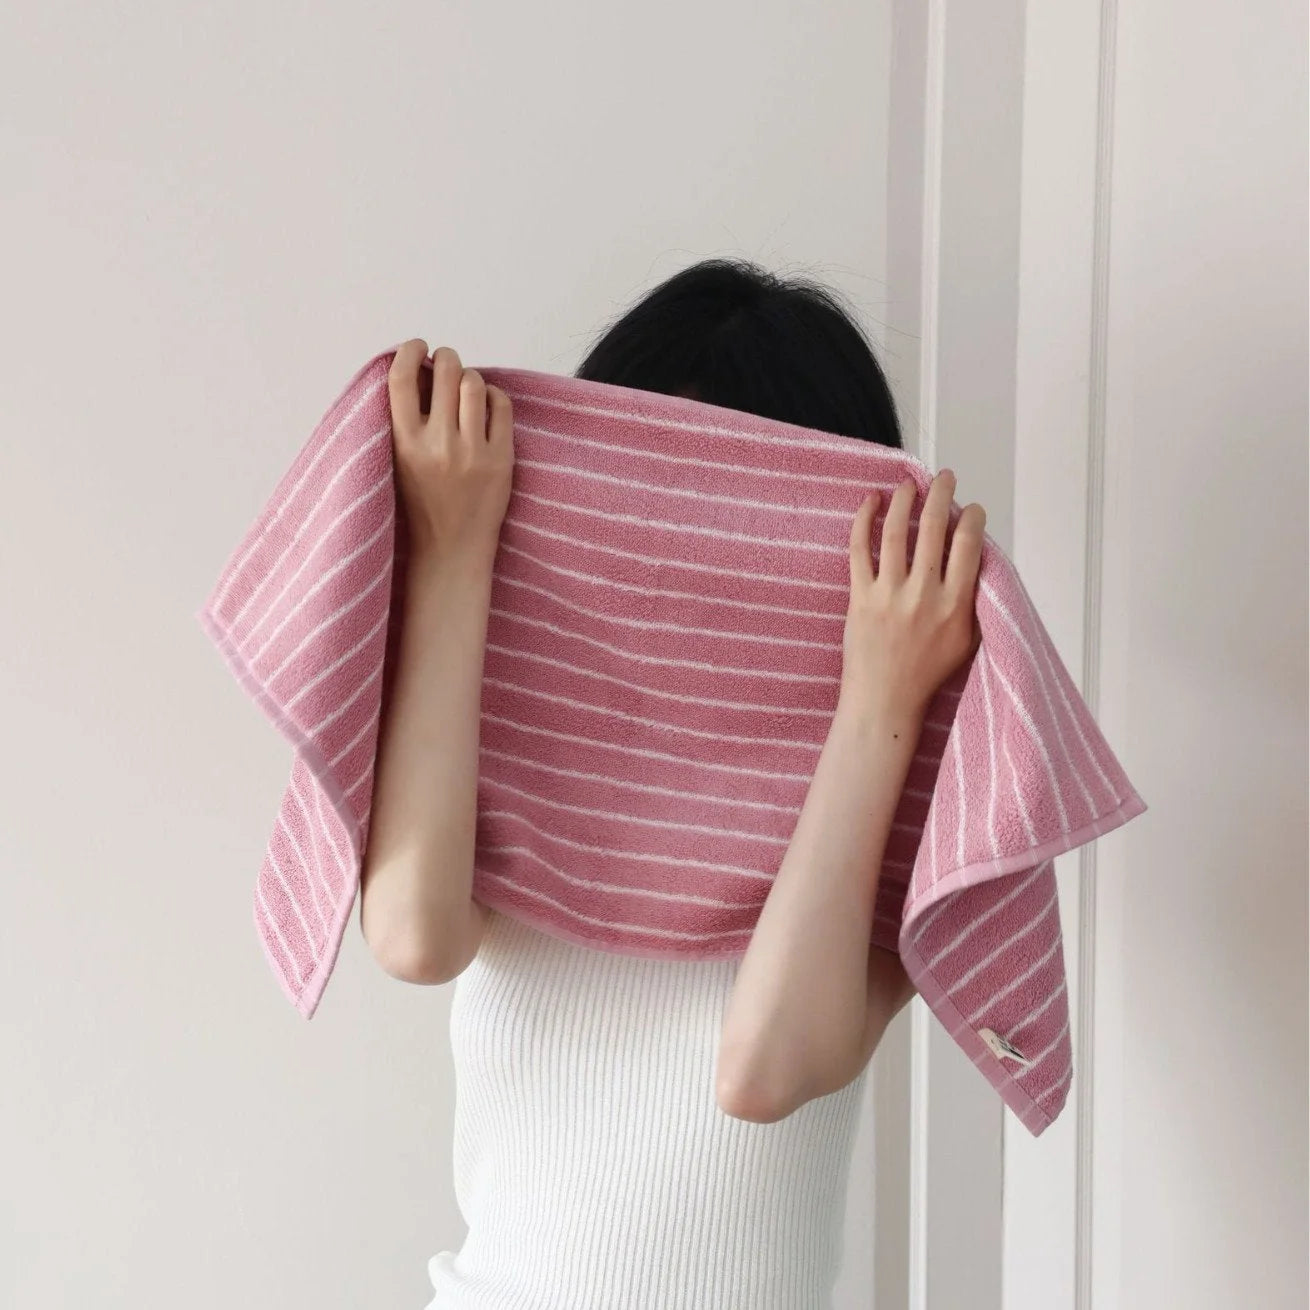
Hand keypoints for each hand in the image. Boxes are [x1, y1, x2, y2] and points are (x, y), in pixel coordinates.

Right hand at [387, 340, 514, 557]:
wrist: (451, 549)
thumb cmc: (422, 503)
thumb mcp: (399, 461)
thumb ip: (405, 420)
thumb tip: (419, 369)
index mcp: (404, 443)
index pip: (401, 378)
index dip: (409, 351)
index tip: (417, 347)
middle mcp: (438, 444)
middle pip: (445, 371)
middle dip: (445, 359)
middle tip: (446, 365)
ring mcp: (472, 451)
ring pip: (473, 383)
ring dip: (469, 377)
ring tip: (465, 388)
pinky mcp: (501, 458)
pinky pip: (501, 404)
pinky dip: (493, 396)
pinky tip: (486, 405)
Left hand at [838, 470, 985, 723]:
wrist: (885, 700)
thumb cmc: (926, 673)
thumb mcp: (967, 639)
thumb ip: (973, 599)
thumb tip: (976, 558)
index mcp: (956, 604)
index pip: (968, 544)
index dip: (971, 517)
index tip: (970, 508)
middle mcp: (924, 595)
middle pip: (934, 528)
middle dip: (941, 495)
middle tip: (944, 478)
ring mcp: (890, 595)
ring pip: (896, 532)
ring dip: (904, 501)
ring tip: (909, 483)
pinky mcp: (860, 598)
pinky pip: (859, 550)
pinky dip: (863, 521)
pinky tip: (870, 501)